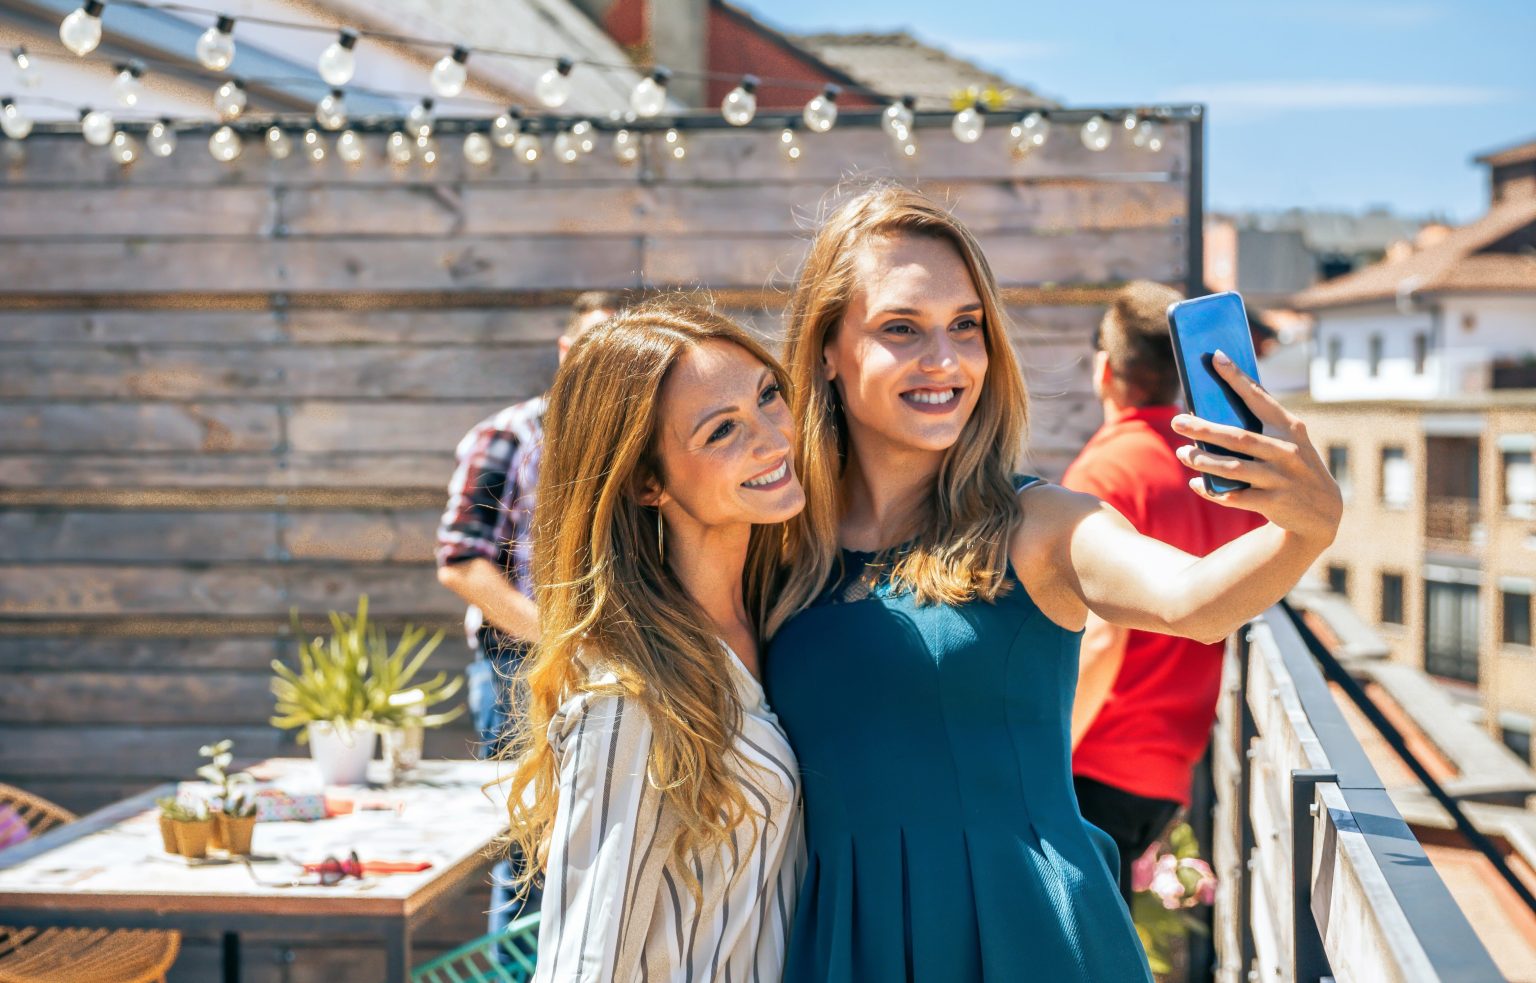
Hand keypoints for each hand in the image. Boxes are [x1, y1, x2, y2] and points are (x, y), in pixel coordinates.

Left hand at [1171, 350, 1341, 547]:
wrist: (1322, 509)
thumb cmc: (1293, 464)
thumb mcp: (1287, 441)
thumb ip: (1260, 426)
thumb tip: (1212, 408)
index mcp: (1288, 428)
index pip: (1259, 397)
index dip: (1236, 378)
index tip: (1216, 357)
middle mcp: (1285, 451)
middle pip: (1238, 437)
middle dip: (1204, 428)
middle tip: (1176, 421)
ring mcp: (1280, 478)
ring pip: (1233, 467)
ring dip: (1203, 460)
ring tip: (1183, 453)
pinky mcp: (1273, 502)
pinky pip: (1235, 496)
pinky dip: (1212, 490)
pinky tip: (1196, 483)